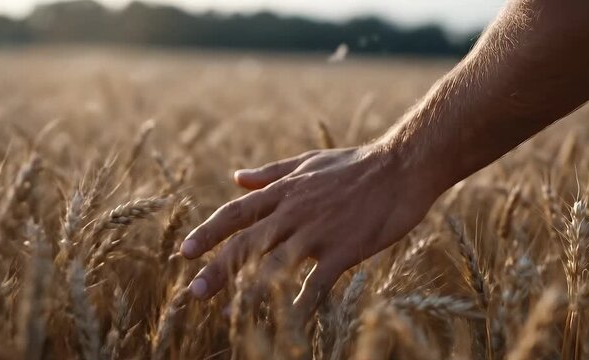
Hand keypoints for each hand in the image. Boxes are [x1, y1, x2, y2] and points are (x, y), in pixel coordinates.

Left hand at [180, 142, 442, 313]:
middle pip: (246, 243)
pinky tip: (287, 324)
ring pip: (273, 265)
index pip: (236, 212)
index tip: (185, 253)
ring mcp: (318, 231)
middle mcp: (294, 211)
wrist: (402, 166)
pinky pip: (316, 283)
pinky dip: (300, 305)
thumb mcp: (309, 162)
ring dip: (248, 291)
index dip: (208, 233)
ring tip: (228, 315)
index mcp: (285, 190)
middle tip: (194, 293)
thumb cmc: (356, 164)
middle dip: (218, 269)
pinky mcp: (343, 249)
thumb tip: (236, 177)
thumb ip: (271, 173)